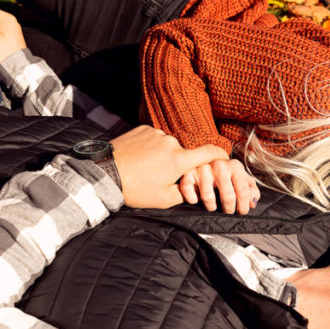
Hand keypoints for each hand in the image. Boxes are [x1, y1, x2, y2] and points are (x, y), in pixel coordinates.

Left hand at [110, 127, 230, 208]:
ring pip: (167, 146)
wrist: (105, 173)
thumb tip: (193, 189)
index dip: (220, 154)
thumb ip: (184, 193)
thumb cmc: (135, 189)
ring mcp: (156, 133)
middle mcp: (170, 142)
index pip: (208, 153)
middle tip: (160, 177)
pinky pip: (153, 138)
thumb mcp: (163, 199)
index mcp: (179, 160)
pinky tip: (138, 158)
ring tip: (145, 168)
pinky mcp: (142, 129)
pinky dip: (150, 147)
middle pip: (183, 153)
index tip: (224, 156)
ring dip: (162, 155)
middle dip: (176, 164)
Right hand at [179, 159, 259, 213]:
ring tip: (213, 205)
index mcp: (235, 166)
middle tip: (228, 211)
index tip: (241, 212)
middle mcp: (219, 165)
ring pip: (208, 197)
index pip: (243, 192)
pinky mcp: (188, 173)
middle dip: (229, 209)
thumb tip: (252, 203)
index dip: (243, 206)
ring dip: (211, 207)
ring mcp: (203, 168)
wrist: (206, 159)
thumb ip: (251, 190)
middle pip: (228, 196)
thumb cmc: (226, 173)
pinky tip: (197, 198)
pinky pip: (189, 192)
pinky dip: (193, 199)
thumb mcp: (241, 178)